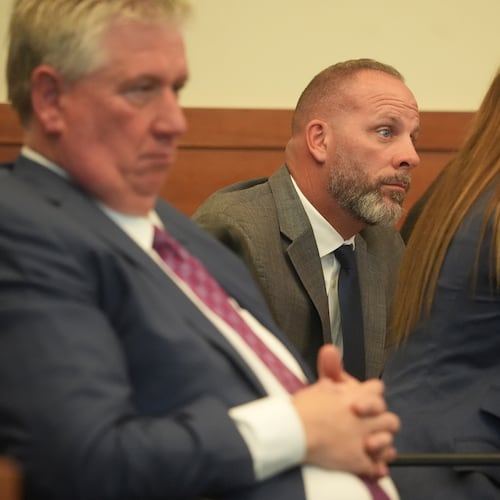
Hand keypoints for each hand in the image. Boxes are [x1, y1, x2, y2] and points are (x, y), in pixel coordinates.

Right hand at [291, 345, 399, 478]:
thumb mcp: (319, 384)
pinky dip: (376, 466)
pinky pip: (377, 466)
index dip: (371, 394)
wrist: (293, 433)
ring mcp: (363, 441)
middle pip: (390, 418)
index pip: (378, 390)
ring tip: (371, 443)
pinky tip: (372, 463)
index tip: (364, 398)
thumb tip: (330, 349)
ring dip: (382, 443)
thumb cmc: (303, 410)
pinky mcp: (358, 461)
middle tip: (370, 423)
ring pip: (388, 442)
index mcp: (355, 397)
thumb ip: (330, 368)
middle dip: (382, 420)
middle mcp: (364, 419)